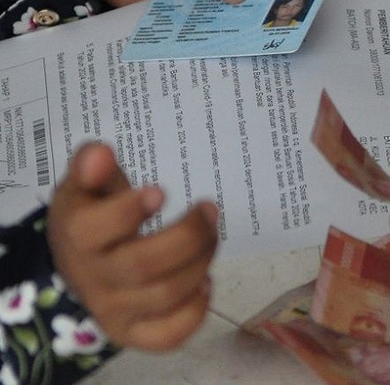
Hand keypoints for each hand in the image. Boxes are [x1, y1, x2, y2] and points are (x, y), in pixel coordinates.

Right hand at [47, 143, 218, 351]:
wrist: (77, 264)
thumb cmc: (93, 215)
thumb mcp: (86, 185)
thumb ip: (92, 166)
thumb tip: (100, 154)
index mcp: (78, 235)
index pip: (95, 230)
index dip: (129, 211)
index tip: (161, 192)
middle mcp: (92, 278)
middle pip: (143, 265)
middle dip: (189, 235)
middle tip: (209, 209)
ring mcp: (113, 310)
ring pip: (165, 295)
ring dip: (201, 262)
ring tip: (212, 235)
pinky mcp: (134, 333)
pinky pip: (168, 335)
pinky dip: (195, 310)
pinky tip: (205, 282)